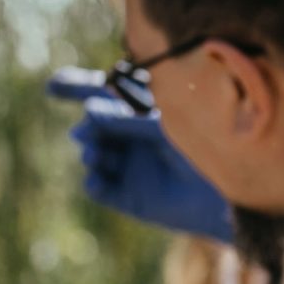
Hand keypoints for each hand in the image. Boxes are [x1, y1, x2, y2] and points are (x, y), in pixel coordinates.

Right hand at [47, 69, 232, 241]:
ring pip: (95, 155)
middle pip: (95, 126)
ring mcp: (129, 166)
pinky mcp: (128, 196)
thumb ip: (127, 118)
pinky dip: (94, 183)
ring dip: (91, 152)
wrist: (229, 194)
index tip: (53, 87)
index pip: (107, 95)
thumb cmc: (208, 148)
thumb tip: (90, 110)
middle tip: (87, 133)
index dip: (78, 88)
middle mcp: (133, 138)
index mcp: (144, 112)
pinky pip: (99, 188)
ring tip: (96, 154)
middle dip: (87, 128)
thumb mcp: (165, 124)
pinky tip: (98, 179)